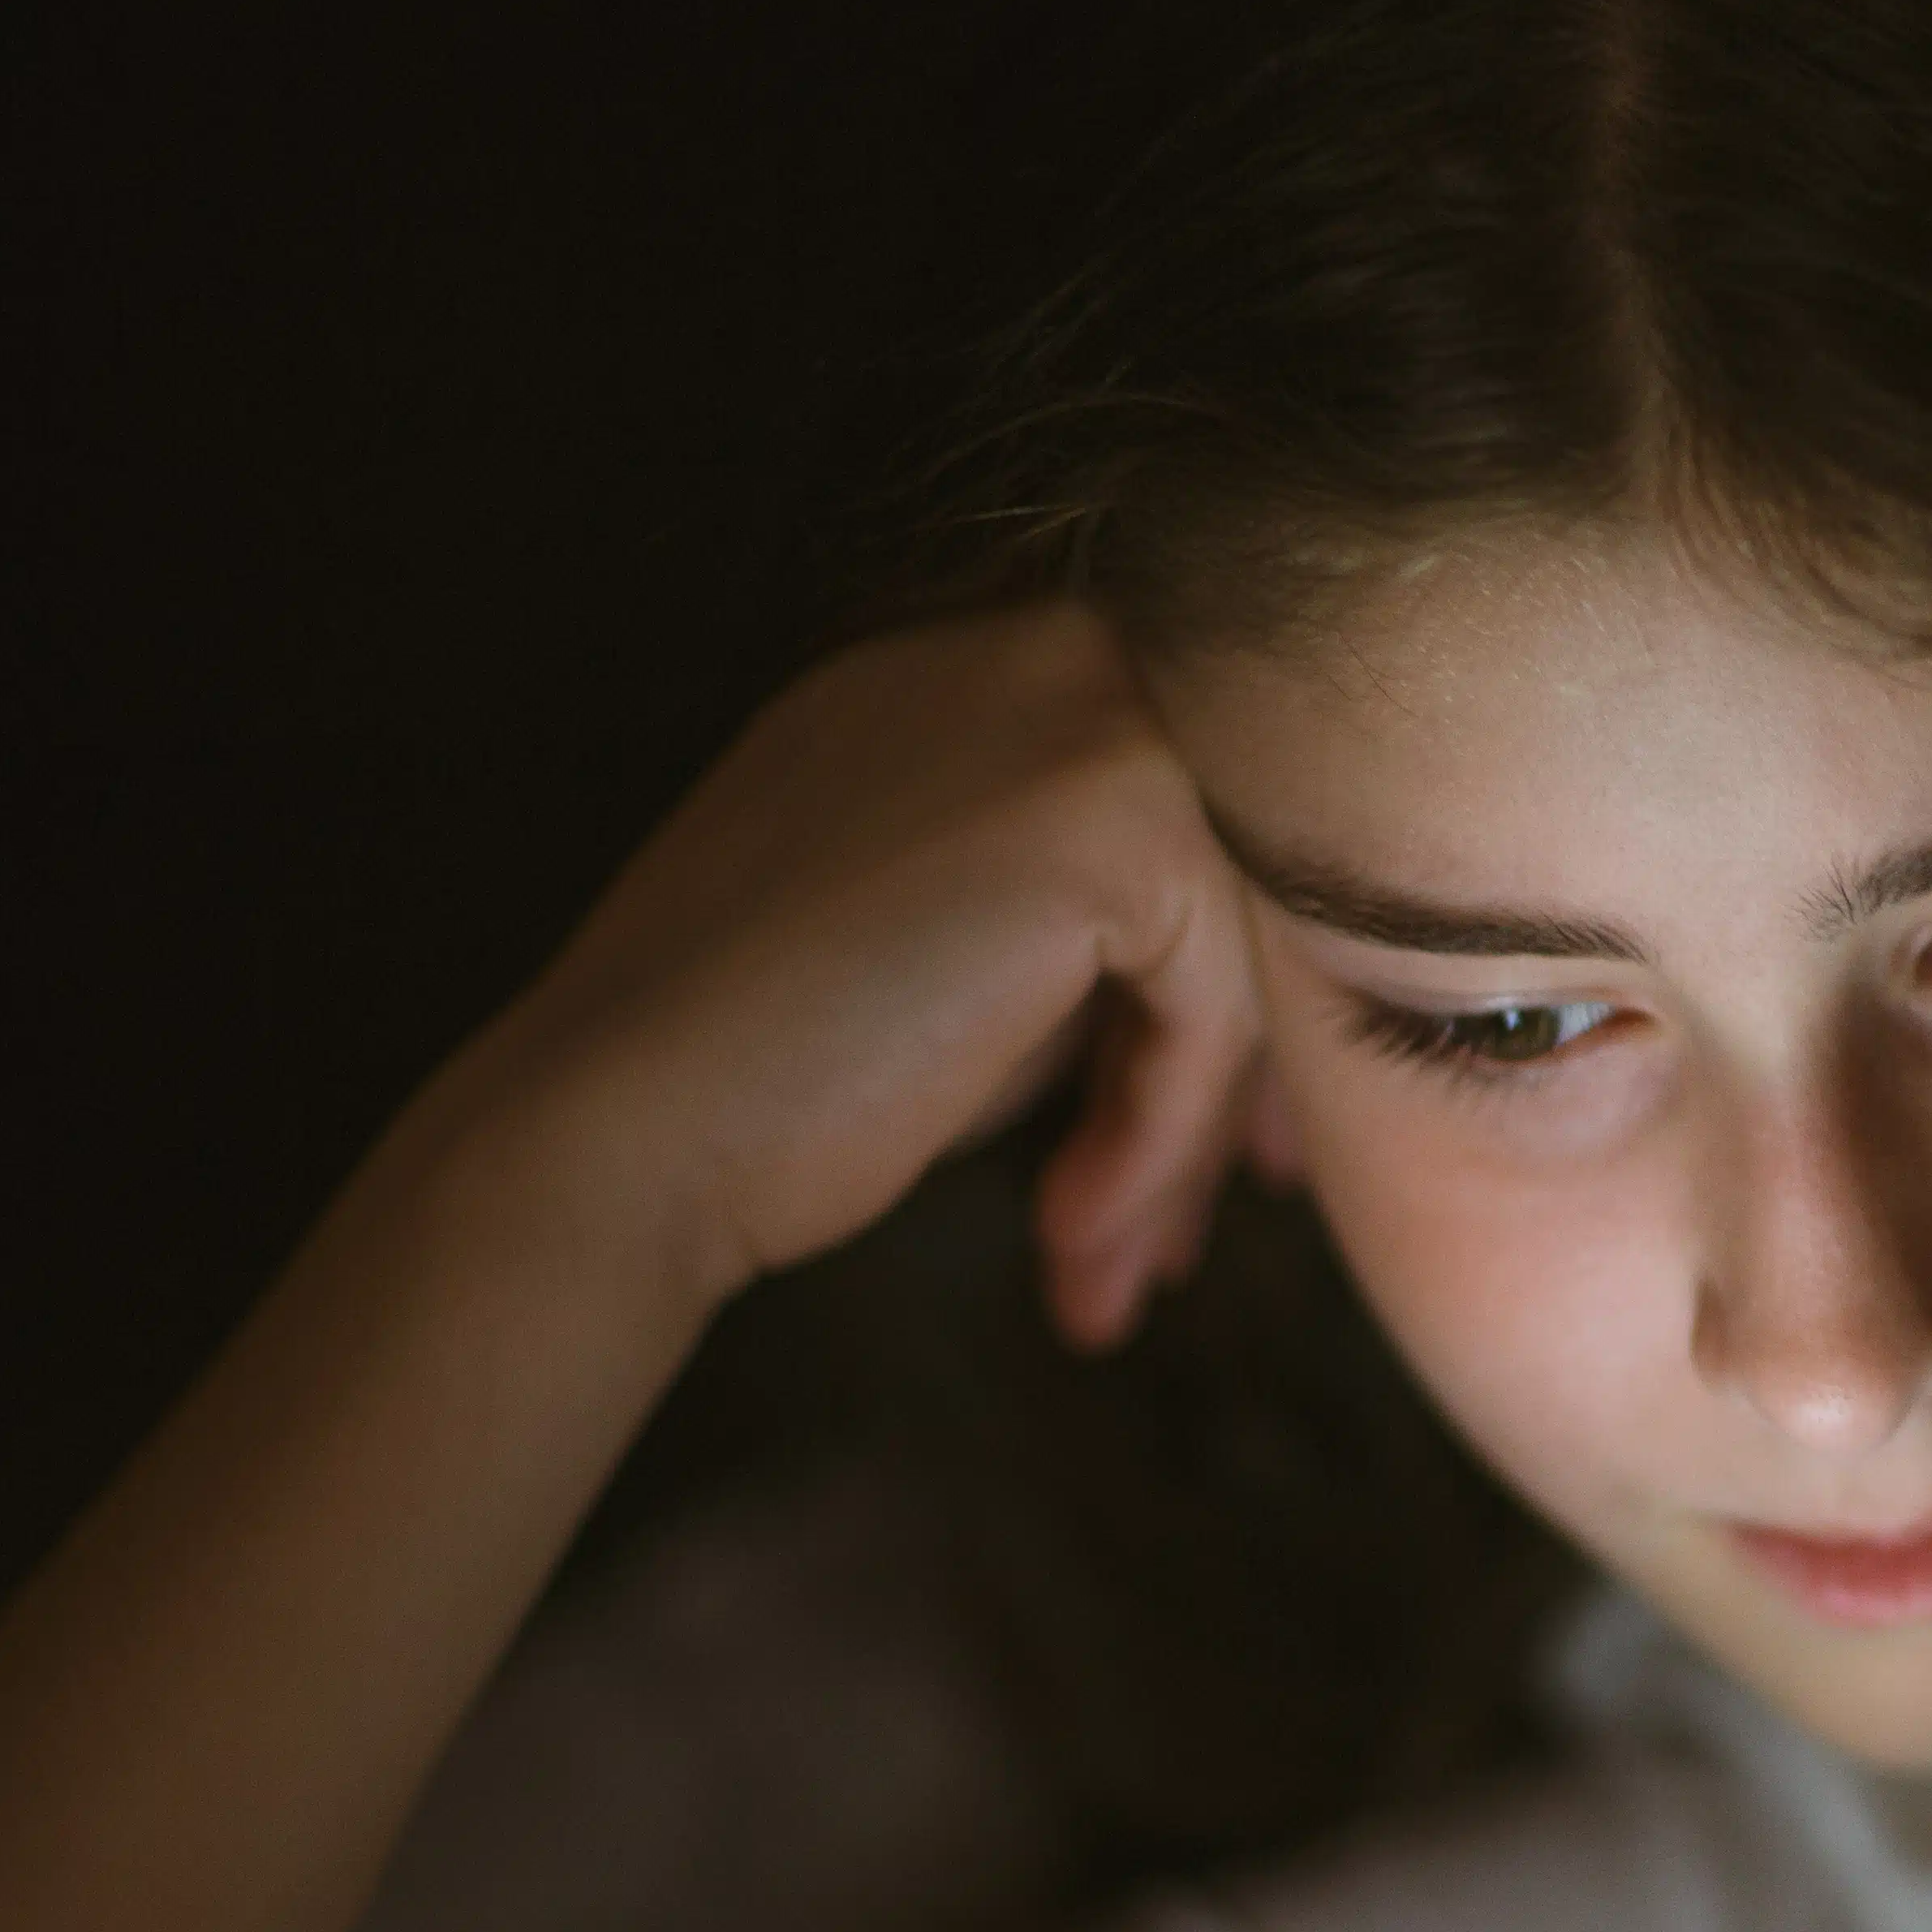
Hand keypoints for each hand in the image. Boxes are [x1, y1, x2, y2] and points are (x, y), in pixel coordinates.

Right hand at [438, 602, 1263, 1348]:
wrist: (627, 1123)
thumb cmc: (786, 1076)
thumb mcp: (980, 971)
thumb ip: (1118, 948)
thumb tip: (1304, 1027)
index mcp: (994, 680)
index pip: (1190, 846)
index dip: (1215, 1019)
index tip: (1213, 1164)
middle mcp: (1045, 653)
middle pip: (1234, 899)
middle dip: (1221, 1094)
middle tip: (1170, 1251)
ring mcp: (1081, 712)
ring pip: (1232, 964)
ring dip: (1178, 1147)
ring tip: (1106, 1278)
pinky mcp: (1114, 812)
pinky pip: (1213, 1013)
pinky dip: (1157, 1141)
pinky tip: (1070, 1232)